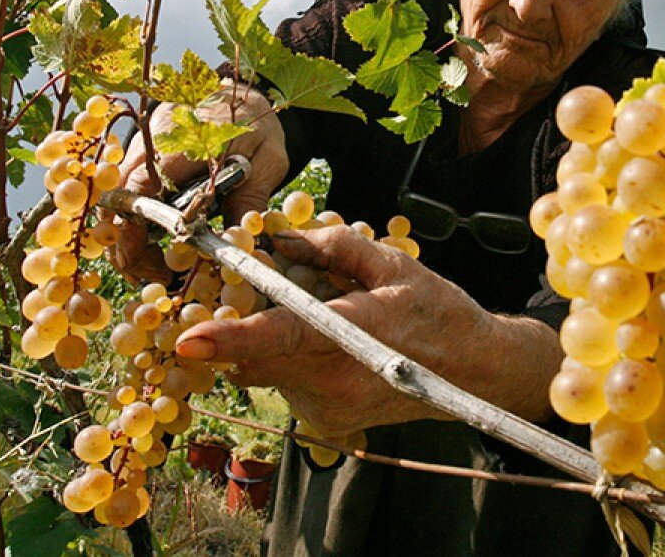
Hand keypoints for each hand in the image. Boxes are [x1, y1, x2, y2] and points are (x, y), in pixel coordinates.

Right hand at [108, 83, 288, 282]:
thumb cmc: (258, 125)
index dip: (131, 230)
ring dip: (131, 231)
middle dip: (127, 241)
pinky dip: (137, 215)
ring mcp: (144, 142)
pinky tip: (155, 238)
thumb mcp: (267, 162)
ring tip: (154, 262)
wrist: (247, 93)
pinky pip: (130, 185)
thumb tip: (241, 243)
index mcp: (181, 142)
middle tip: (151, 271)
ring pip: (121, 194)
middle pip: (121, 198)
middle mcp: (152, 140)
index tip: (139, 262)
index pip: (139, 190)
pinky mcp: (145, 149)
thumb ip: (250, 199)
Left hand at [174, 226, 562, 436]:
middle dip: (245, 321)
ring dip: (273, 339)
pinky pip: (284, 383)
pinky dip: (290, 358)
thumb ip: (333, 246)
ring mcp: (328, 410)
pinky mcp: (324, 423)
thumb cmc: (439, 313)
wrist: (475, 374)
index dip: (233, 339)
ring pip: (266, 369)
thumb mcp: (393, 264)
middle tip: (270, 289)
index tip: (189, 340)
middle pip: (257, 354)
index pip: (284, 338)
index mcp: (354, 336)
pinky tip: (330, 343)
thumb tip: (281, 240)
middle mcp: (336, 384)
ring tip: (325, 317)